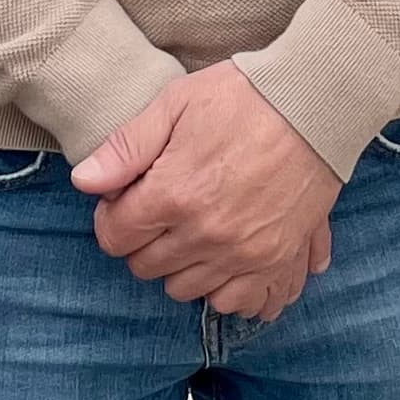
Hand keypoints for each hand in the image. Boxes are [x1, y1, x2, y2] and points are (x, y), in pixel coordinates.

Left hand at [70, 64, 343, 319]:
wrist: (315, 103)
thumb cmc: (242, 97)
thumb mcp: (175, 104)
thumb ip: (126, 148)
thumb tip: (84, 182)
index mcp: (173, 194)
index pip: (115, 237)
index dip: (113, 215)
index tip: (128, 198)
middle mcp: (205, 234)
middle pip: (145, 267)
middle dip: (143, 240)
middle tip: (162, 210)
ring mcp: (243, 253)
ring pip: (185, 289)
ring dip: (180, 264)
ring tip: (194, 228)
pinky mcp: (276, 260)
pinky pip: (236, 302)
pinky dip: (225, 288)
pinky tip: (225, 258)